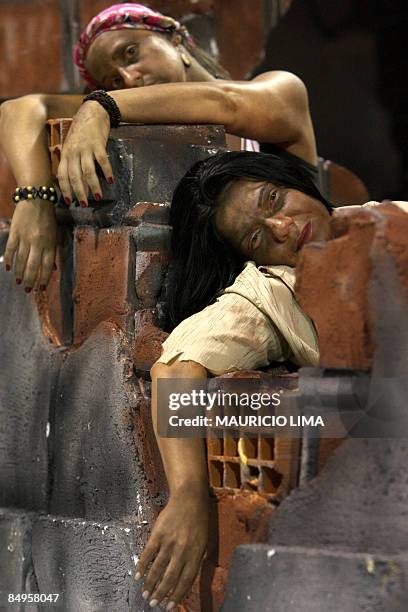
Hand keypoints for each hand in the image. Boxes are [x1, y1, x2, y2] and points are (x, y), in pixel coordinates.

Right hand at [4, 199, 56, 290]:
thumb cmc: (48, 218)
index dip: (44, 279)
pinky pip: (11, 249)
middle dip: (30, 280)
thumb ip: (53, 251)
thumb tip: (52, 269)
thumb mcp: (55, 234)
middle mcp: (38, 242)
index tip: (41, 289)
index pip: (47, 266)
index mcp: (50, 244)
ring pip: (21, 260)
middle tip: (27, 290)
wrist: (36, 198)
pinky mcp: (15, 232)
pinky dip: (9, 259)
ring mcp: (25, 237)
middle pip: (33, 266)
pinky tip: (8, 268)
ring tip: (18, 282)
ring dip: (19, 273)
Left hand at [57, 101, 112, 205]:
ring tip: (98, 197)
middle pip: (74, 176)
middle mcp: (73, 152)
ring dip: (93, 186)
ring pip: (87, 171)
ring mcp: (85, 148)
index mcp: (65, 154)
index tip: (68, 202)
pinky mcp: (98, 144)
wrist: (92, 112)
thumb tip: (75, 182)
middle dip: (79, 192)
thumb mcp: (71, 146)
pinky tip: (111, 180)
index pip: (62, 175)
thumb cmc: (81, 132)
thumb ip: (71, 161)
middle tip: (84, 204)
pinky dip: (107, 172)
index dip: (65, 190)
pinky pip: (102, 161)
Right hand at [135, 491, 208, 609]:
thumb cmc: (198, 520)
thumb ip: (194, 559)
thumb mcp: (202, 541)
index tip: (169, 606)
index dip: (177, 595)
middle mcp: (182, 551)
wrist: (189, 498)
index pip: (186, 581)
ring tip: (145, 594)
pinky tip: (138, 575)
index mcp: (195, 554)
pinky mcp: (158, 534)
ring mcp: (169, 542)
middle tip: (153, 603)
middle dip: (161, 593)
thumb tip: (184, 578)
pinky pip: (148, 554)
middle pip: (170, 578)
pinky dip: (142, 566)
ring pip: (157, 568)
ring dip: (150, 584)